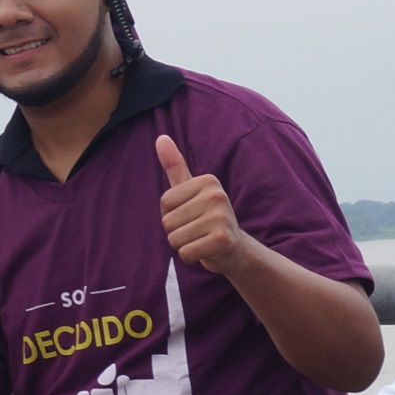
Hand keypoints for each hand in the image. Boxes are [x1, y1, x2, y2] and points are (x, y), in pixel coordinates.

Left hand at [156, 136, 250, 276]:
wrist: (233, 249)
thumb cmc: (206, 218)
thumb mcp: (190, 190)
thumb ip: (175, 166)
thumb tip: (160, 138)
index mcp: (208, 181)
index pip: (165, 202)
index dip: (171, 214)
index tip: (192, 214)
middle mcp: (217, 195)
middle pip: (168, 221)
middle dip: (177, 231)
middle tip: (198, 230)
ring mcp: (221, 217)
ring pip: (174, 239)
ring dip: (183, 245)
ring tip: (201, 239)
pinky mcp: (222, 240)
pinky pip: (185, 253)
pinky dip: (190, 257)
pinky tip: (206, 250)